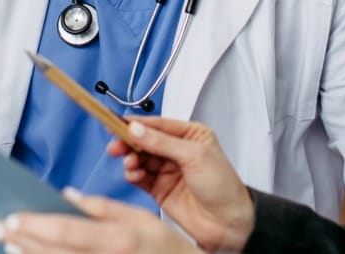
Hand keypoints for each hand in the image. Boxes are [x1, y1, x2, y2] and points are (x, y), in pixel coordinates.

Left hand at [0, 187, 201, 253]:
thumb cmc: (166, 248)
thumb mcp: (140, 218)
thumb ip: (102, 207)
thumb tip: (69, 195)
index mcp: (119, 239)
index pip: (67, 231)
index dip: (35, 226)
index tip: (12, 218)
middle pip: (54, 252)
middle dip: (21, 240)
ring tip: (7, 246)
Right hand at [109, 117, 254, 250]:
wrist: (227, 222)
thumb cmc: (223, 187)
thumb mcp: (194, 156)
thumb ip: (163, 142)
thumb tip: (138, 129)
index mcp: (190, 135)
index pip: (158, 124)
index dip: (137, 123)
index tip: (118, 122)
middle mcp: (177, 150)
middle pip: (145, 140)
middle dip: (129, 141)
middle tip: (117, 144)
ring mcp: (167, 170)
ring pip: (140, 158)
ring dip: (131, 158)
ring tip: (130, 162)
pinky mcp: (159, 188)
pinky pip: (139, 176)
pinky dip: (133, 174)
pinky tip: (133, 174)